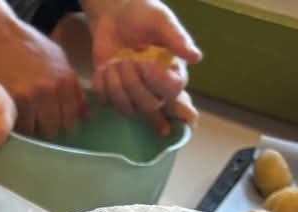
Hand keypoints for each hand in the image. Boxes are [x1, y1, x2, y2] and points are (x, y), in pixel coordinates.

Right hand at [0, 23, 84, 138]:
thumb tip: (87, 116)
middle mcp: (52, 90)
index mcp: (66, 80)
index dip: (64, 121)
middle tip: (39, 120)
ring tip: (26, 118)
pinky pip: (21, 127)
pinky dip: (19, 126)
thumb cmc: (29, 46)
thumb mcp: (59, 60)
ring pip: (38, 130)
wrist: (0, 38)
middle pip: (56, 127)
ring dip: (33, 128)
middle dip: (48, 126)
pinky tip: (16, 116)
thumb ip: (74, 89)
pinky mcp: (13, 102)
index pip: (72, 117)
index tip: (56, 119)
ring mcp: (32, 97)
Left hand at [88, 0, 200, 134]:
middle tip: (126, 60)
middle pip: (149, 106)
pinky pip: (106, 102)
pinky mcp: (112, 94)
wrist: (116, 15)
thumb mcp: (161, 22)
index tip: (146, 63)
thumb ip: (177, 39)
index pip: (173, 90)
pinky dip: (101, 85)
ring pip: (126, 109)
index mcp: (173, 72)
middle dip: (133, 84)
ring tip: (114, 61)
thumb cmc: (143, 16)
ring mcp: (133, 94)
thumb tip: (196, 57)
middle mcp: (156, 89)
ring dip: (116, 85)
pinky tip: (104, 67)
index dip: (159, 81)